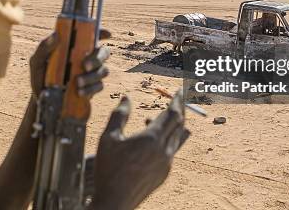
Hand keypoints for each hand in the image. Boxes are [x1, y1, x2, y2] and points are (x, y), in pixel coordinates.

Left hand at [29, 32, 109, 97]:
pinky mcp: (92, 87)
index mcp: (76, 46)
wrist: (42, 99)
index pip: (92, 35)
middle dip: (97, 58)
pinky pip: (99, 86)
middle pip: (104, 52)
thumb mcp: (37, 61)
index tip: (107, 34)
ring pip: (104, 70)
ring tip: (77, 82)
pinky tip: (80, 92)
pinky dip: (91, 89)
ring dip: (92, 76)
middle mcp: (87, 57)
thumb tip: (55, 35)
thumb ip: (43, 48)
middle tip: (85, 65)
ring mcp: (92, 72)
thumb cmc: (40, 75)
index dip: (102, 33)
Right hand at [90, 91, 189, 209]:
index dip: (177, 101)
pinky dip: (166, 140)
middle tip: (176, 99)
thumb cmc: (108, 169)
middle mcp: (164, 151)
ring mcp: (166, 164)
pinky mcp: (164, 174)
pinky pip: (171, 151)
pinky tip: (150, 140)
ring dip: (172, 125)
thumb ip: (120, 114)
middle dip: (179, 110)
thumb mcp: (108, 137)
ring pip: (177, 139)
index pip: (173, 114)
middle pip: (179, 125)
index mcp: (152, 139)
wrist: (113, 203)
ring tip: (158, 118)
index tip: (180, 91)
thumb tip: (127, 97)